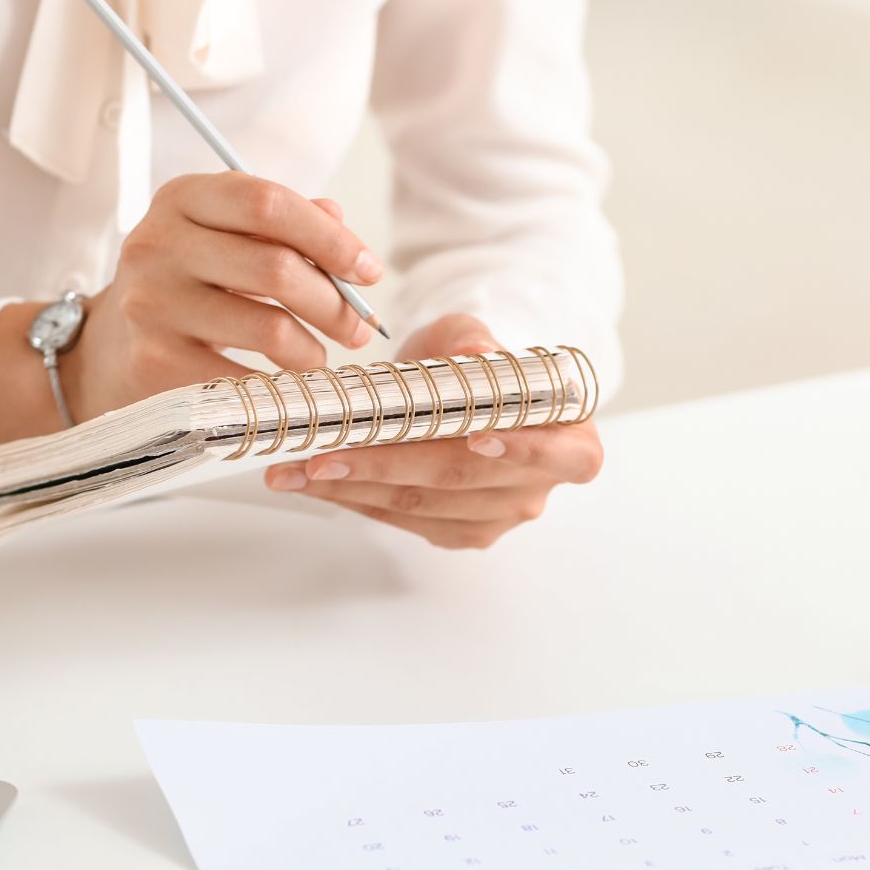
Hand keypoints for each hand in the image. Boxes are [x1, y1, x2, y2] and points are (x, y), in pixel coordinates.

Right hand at [0, 172, 380, 452]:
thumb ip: (280, 225)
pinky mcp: (155, 363)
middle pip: (276, 268)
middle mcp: (158, 245)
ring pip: (269, 329)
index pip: (268, 203)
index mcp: (182, 200)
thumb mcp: (221, 240)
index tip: (369, 271)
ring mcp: (152, 305)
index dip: (330, 239)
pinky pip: (245, 381)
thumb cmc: (184, 289)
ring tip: (316, 358)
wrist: (106, 353)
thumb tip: (340, 224)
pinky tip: (284, 387)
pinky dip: (280, 389)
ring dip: (312, 351)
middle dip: (335, 304)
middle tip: (359, 327)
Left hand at [261, 314, 603, 548]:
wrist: (459, 396)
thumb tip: (473, 354)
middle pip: (464, 479)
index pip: (565, 455)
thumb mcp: (469, 336)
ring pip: (423, 505)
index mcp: (570, 438)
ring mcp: (497, 517)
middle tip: (325, 455)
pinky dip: (356, 499)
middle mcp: (538, 487)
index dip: (524, 449)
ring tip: (298, 468)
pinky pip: (403, 519)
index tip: (479, 437)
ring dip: (355, 488)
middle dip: (388, 465)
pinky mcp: (457, 533)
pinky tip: (316, 482)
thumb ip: (470, 342)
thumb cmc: (471, 363)